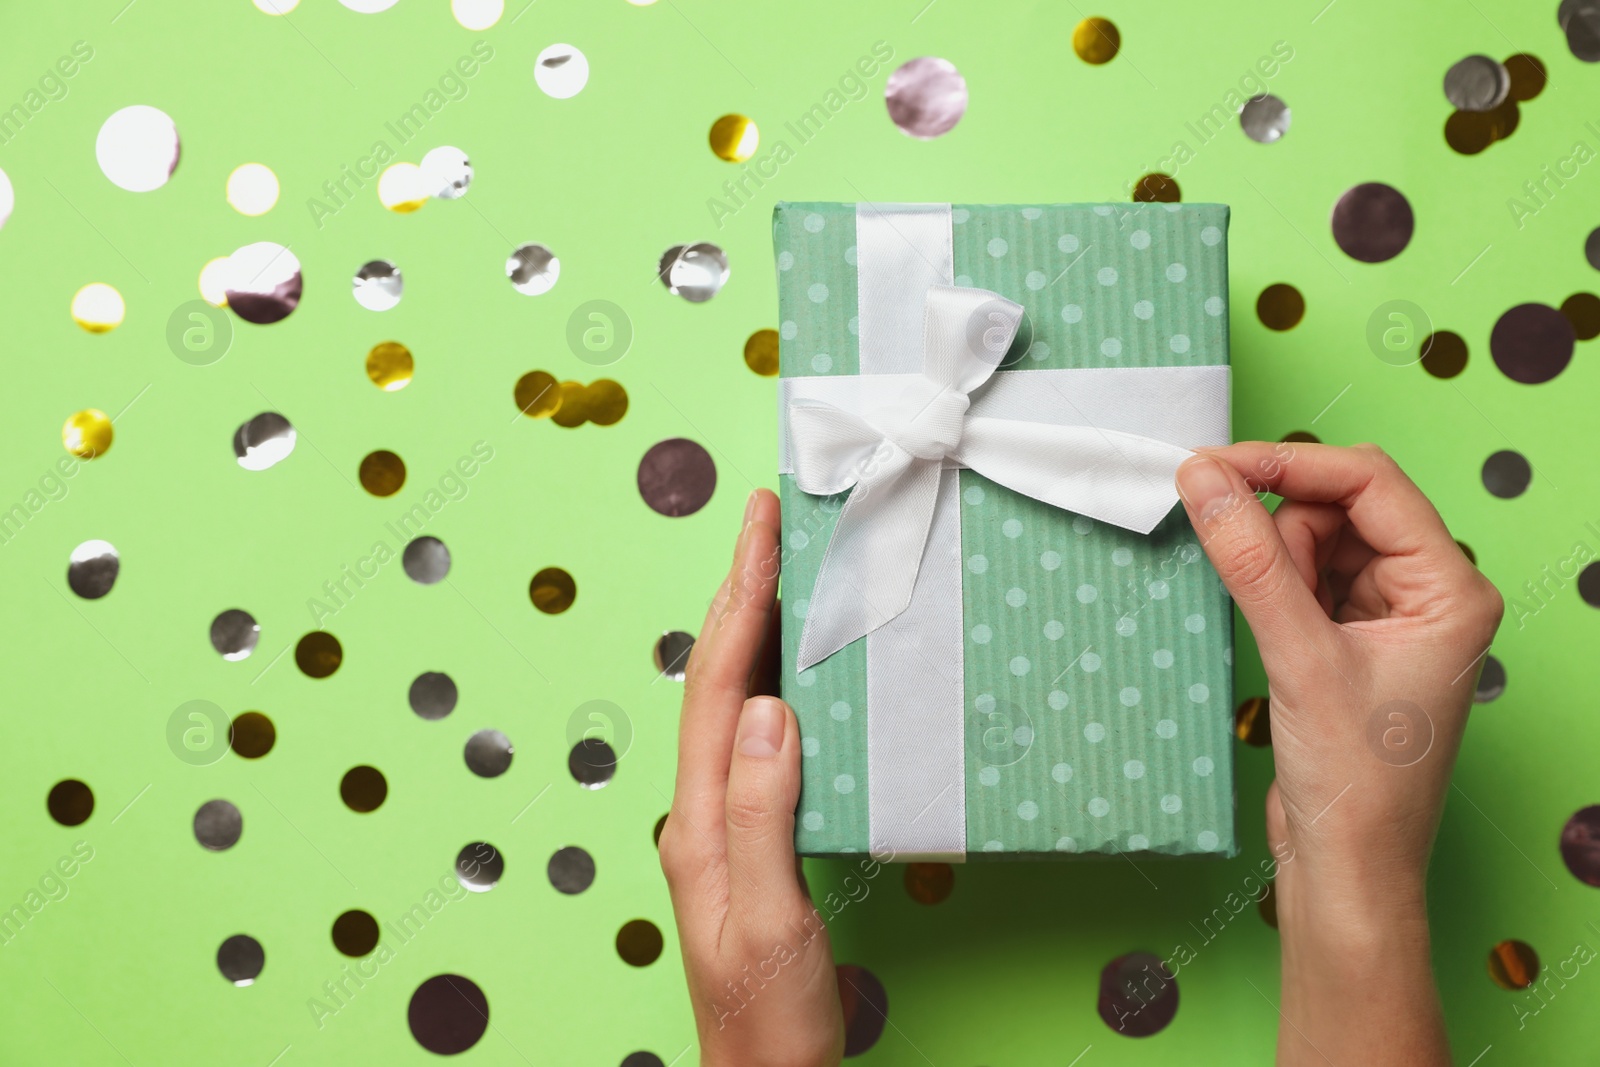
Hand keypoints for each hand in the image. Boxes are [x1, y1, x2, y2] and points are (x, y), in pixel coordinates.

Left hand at [659, 488, 844, 1066]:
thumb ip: (764, 815)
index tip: (760, 529)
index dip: (739, 601)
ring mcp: (724, 823)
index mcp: (699, 819)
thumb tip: (772, 711)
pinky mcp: (754, 838)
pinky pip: (760, 738)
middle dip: (739, 593)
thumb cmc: (768, 1017)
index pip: (718, 686)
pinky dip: (777, 682)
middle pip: (717, 679)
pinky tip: (801, 670)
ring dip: (755, 629)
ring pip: (735, 702)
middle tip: (767, 521)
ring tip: (782, 568)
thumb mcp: (771, 919)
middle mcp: (703, 810)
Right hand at [1176, 442, 1502, 1065]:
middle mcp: (1430, 592)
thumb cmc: (1356, 783)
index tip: (1214, 467)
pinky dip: (1271, 584)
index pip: (1370, 484)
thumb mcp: (1300, 659)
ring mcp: (1389, 615)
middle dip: (1278, 519)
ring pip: (1315, 540)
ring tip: (1267, 626)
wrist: (1348, 871)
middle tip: (1220, 539)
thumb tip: (1204, 481)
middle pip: (1340, 505)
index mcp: (1451, 588)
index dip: (1289, 465)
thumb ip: (1252, 562)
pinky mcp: (1351, 638)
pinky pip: (1303, 578)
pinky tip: (1260, 623)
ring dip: (1272, 559)